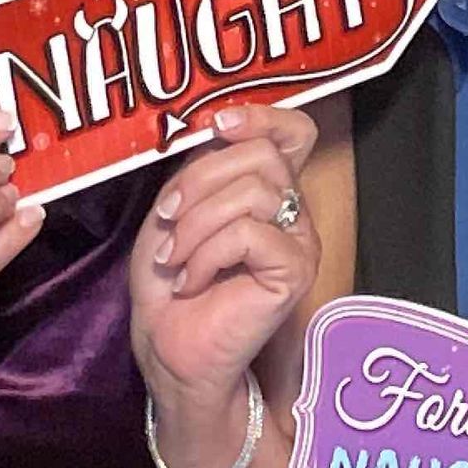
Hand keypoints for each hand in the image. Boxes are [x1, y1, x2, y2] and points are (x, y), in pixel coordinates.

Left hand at [131, 103, 319, 449]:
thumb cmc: (169, 284)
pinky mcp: (295, 270)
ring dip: (196, 225)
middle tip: (168, 221)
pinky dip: (206, 255)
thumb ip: (198, 170)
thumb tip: (213, 130)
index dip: (261, 115)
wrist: (171, 352)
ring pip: (254, 192)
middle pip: (262, 156)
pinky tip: (191, 281)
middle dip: (199, 182)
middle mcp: (291, 211)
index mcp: (266, 191)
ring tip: (174, 259)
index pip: (293, 132)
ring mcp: (299, 240)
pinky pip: (250, 234)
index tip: (216, 124)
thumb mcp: (173, 211)